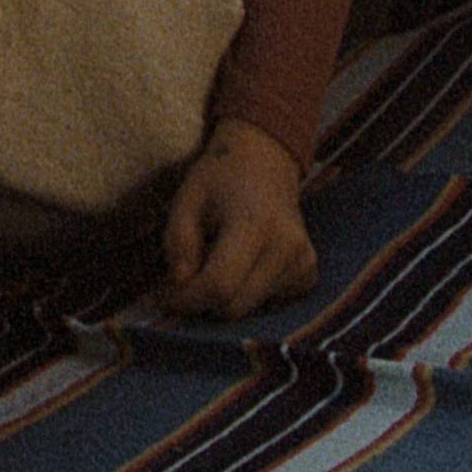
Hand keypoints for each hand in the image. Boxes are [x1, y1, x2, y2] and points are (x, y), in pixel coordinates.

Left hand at [147, 128, 309, 317]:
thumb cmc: (219, 178)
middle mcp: (287, 249)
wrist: (266, 160)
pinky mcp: (307, 276)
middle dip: (201, 304)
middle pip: (235, 307)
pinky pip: (267, 305)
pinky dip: (244, 296)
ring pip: (249, 311)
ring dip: (223, 301)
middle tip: (184, 283)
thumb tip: (180, 286)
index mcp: (254, 224)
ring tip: (214, 264)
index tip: (164, 297)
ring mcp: (303, 264)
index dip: (187, 299)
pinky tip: (241, 267)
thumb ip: (179, 242)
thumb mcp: (187, 198)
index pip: (220, 285)